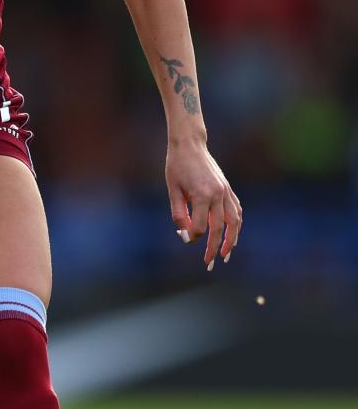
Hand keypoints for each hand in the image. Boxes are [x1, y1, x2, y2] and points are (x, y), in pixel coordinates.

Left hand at [166, 140, 241, 269]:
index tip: (185, 237)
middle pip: (220, 229)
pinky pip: (236, 211)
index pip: (201, 227)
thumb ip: (179, 213)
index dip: (192, 236)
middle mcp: (218, 195)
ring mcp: (225, 192)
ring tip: (226, 255)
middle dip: (215, 248)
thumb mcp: (172, 190)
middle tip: (210, 264)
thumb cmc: (177, 167)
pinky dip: (236, 224)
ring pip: (235, 222)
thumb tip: (186, 234)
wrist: (189, 144)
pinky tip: (231, 235)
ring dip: (232, 240)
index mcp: (202, 195)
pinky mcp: (228, 189)